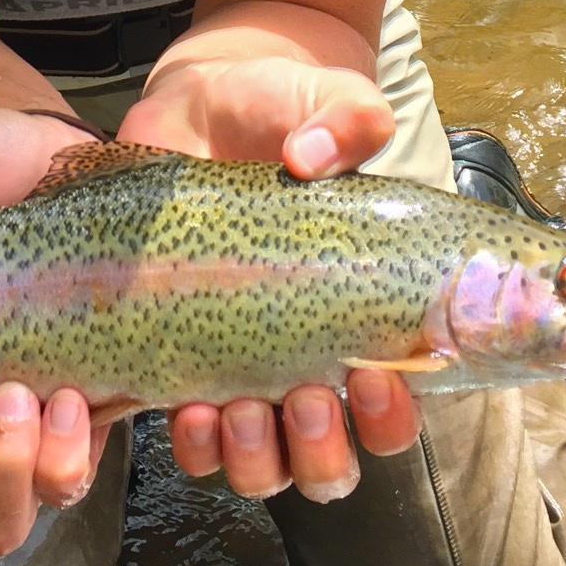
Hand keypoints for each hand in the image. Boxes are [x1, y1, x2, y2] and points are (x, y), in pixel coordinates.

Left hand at [122, 55, 419, 494]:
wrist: (200, 103)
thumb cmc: (281, 110)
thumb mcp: (327, 101)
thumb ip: (347, 118)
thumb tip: (311, 155)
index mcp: (358, 316)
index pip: (392, 407)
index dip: (390, 417)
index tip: (374, 375)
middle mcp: (302, 356)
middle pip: (327, 461)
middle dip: (321, 449)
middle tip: (306, 393)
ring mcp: (236, 363)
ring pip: (258, 464)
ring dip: (256, 455)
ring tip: (241, 409)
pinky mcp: (173, 354)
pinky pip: (188, 438)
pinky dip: (192, 442)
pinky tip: (187, 406)